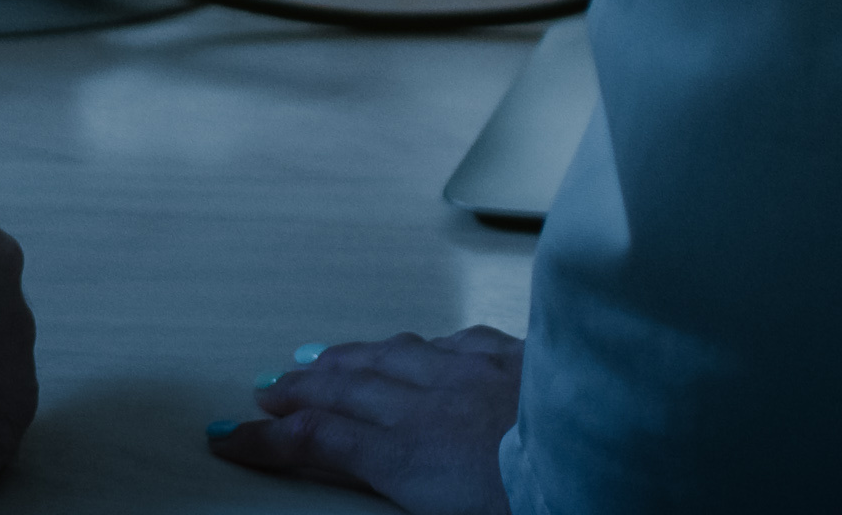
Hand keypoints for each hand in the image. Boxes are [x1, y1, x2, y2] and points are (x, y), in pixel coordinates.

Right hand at [209, 327, 520, 511]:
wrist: (610, 457)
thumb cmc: (538, 504)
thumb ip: (408, 490)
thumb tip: (383, 472)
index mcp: (408, 457)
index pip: (319, 444)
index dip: (270, 442)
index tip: (231, 439)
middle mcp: (427, 407)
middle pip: (344, 391)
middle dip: (298, 392)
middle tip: (266, 391)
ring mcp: (470, 374)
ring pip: (389, 357)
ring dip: (346, 359)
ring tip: (317, 359)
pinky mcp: (514, 358)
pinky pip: (451, 343)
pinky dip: (419, 345)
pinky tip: (413, 344)